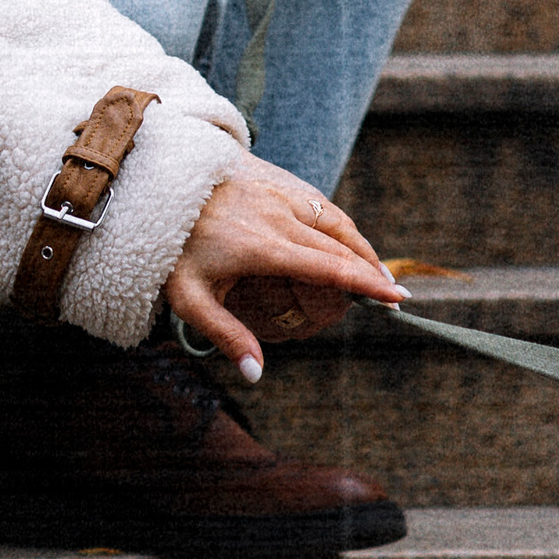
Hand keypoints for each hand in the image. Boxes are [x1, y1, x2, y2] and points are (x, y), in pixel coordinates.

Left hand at [163, 171, 403, 379]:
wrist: (162, 189)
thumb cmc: (174, 249)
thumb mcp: (189, 298)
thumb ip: (225, 335)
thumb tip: (255, 375)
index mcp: (263, 247)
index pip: (328, 266)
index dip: (366, 284)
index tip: (396, 299)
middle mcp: (279, 217)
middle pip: (341, 247)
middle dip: (370, 273)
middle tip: (392, 298)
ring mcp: (282, 196)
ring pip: (338, 224)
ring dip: (362, 249)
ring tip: (378, 276)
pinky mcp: (281, 184)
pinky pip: (324, 208)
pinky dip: (344, 229)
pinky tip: (349, 246)